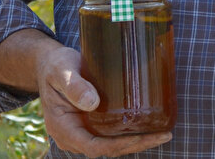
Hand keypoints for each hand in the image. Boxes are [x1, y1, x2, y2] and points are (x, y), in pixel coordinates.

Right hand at [36, 43, 172, 156]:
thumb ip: (74, 86)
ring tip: (163, 133)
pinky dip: (131, 132)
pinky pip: (113, 133)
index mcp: (63, 128)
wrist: (51, 64)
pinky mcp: (93, 123)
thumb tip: (92, 103)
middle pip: (107, 149)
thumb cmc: (55, 66)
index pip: (92, 147)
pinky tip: (150, 125)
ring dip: (137, 141)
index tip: (139, 139)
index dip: (116, 146)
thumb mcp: (62, 71)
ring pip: (112, 143)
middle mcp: (74, 135)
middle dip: (135, 145)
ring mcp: (84, 130)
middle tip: (163, 135)